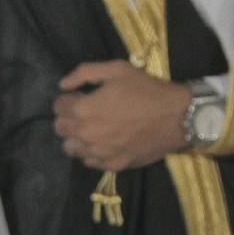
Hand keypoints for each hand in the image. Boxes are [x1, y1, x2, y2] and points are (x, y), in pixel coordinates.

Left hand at [53, 59, 190, 171]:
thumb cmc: (146, 90)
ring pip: (71, 148)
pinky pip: (89, 162)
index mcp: (83, 109)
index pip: (57, 107)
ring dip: (77, 137)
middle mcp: (86, 134)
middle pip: (60, 129)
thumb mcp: (116, 69)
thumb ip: (84, 73)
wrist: (176, 117)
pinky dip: (91, 152)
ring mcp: (98, 153)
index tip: (81, 97)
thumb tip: (63, 85)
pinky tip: (105, 142)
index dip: (68, 99)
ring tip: (94, 129)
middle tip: (87, 112)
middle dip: (69, 118)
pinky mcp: (112, 165)